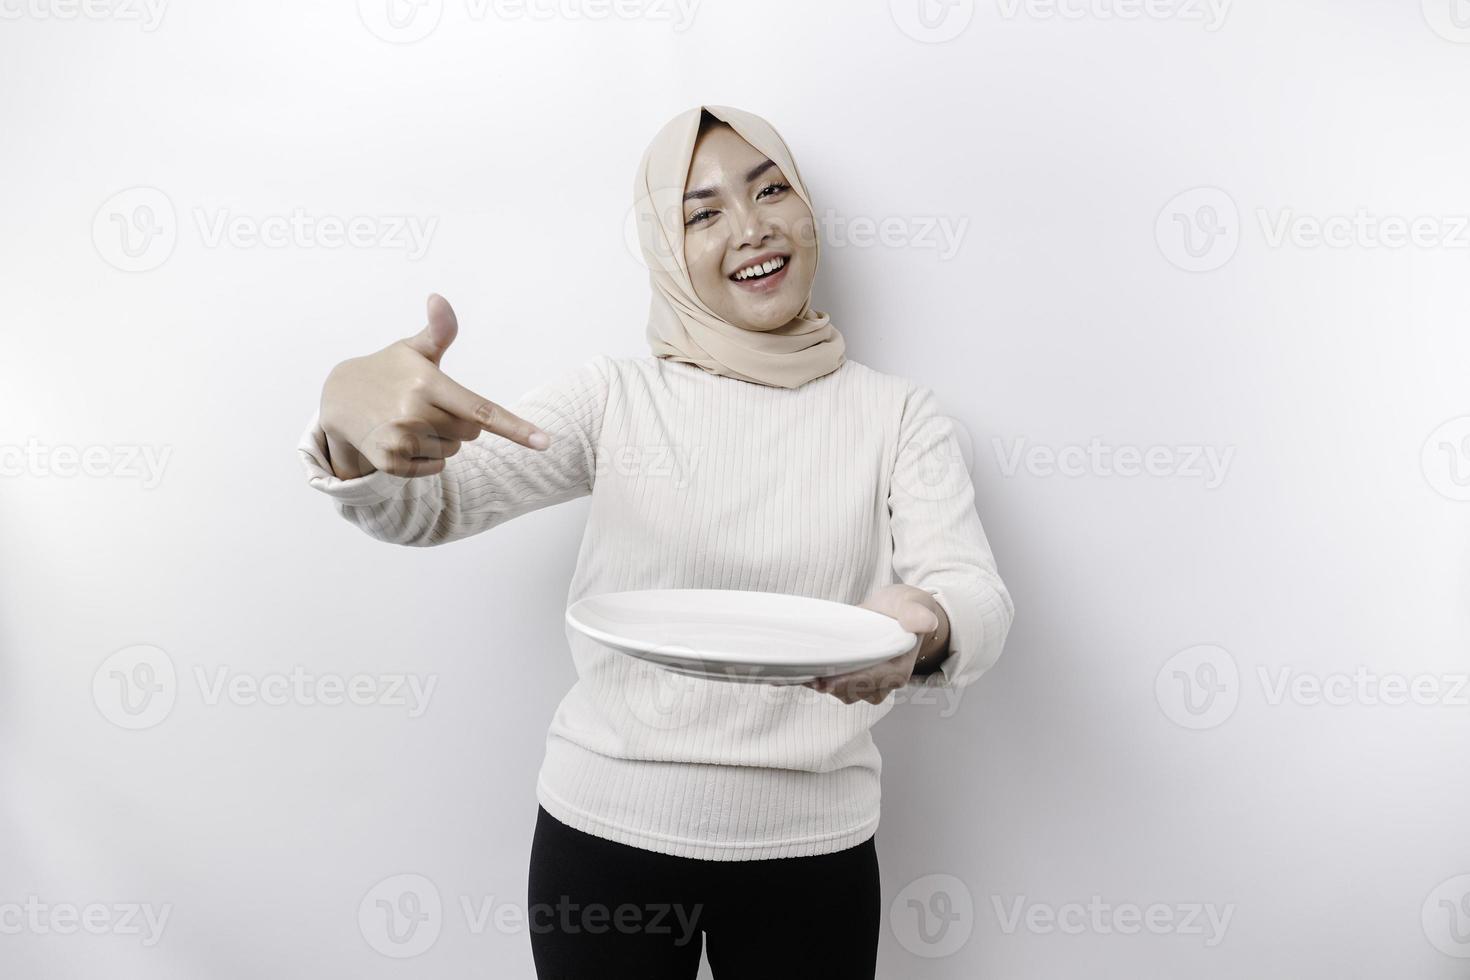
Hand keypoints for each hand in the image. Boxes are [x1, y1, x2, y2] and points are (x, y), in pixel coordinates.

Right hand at [318, 293, 551, 479]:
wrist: (338, 399)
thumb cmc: (388, 370)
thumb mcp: (413, 349)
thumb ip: (439, 330)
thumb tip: (439, 298)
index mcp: (427, 383)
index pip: (482, 410)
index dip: (516, 428)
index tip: (546, 442)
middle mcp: (414, 413)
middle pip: (472, 433)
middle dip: (460, 422)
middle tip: (430, 405)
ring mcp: (401, 439)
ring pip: (454, 451)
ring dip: (443, 441)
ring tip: (412, 421)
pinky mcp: (390, 462)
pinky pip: (435, 469)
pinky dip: (428, 458)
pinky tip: (405, 439)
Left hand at [803, 584, 940, 704]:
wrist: (898, 612)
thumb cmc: (904, 608)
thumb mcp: (911, 604)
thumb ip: (916, 613)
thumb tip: (927, 622)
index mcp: (899, 668)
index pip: (874, 680)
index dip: (851, 682)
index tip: (829, 682)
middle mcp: (884, 681)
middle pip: (855, 692)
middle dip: (832, 686)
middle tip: (809, 678)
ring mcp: (868, 683)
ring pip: (843, 692)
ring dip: (823, 685)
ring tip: (803, 674)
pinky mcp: (853, 677)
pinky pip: (835, 685)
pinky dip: (818, 681)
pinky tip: (799, 674)